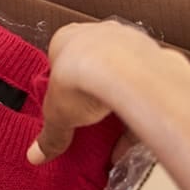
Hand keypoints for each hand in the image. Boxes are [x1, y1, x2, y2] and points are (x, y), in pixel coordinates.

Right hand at [27, 21, 189, 164]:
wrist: (125, 73)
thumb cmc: (80, 82)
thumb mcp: (57, 116)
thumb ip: (49, 136)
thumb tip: (35, 156)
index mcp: (65, 39)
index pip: (59, 60)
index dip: (62, 84)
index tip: (64, 105)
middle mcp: (97, 33)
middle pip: (93, 63)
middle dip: (92, 90)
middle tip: (89, 117)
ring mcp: (128, 41)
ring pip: (121, 72)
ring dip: (117, 100)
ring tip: (113, 133)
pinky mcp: (153, 55)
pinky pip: (144, 86)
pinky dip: (138, 111)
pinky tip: (131, 138)